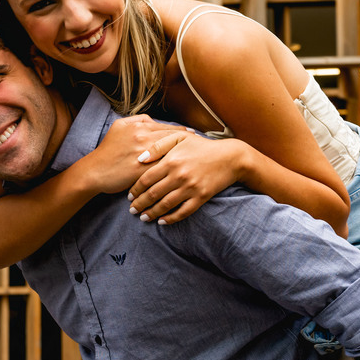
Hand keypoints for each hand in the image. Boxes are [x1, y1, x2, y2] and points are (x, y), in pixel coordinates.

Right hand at [82, 115, 191, 194]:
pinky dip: (174, 168)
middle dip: (187, 142)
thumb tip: (153, 120)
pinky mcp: (142, 171)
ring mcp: (143, 154)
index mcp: (138, 126)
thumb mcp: (119, 127)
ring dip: (184, 154)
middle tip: (200, 145)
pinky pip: (162, 168)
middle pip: (172, 139)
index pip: (166, 127)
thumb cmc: (108, 151)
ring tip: (196, 157)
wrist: (95, 171)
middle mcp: (142, 137)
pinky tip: (183, 170)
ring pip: (170, 152)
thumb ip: (137, 120)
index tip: (192, 135)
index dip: (181, 132)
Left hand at [128, 134, 247, 223]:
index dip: (136, 189)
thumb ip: (158, 146)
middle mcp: (179, 176)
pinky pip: (183, 212)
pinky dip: (171, 219)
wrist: (229, 157)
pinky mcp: (201, 197)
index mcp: (171, 160)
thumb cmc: (202, 146)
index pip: (146, 178)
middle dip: (140, 204)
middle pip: (153, 194)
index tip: (129, 195)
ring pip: (165, 205)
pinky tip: (162, 221)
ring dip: (152, 213)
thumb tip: (140, 159)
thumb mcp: (180, 138)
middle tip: (132, 210)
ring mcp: (190, 188)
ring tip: (143, 217)